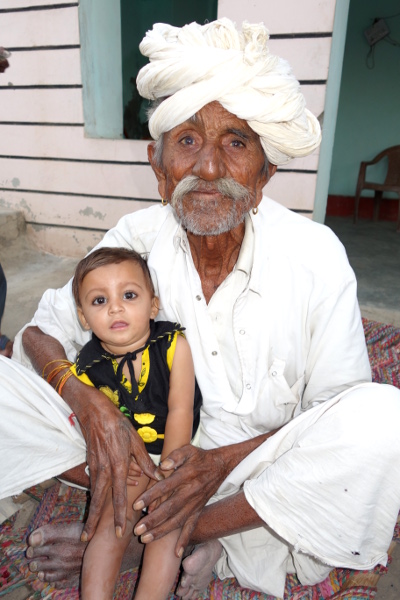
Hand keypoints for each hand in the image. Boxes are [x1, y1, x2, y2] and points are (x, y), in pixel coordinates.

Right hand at [75, 386, 157, 541]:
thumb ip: (144, 461)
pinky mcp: (90, 463)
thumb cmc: (117, 424)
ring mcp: (94, 467)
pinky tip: (94, 508)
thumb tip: (158, 476)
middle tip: (88, 540)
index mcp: (118, 464)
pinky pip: (93, 484)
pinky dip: (93, 498)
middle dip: (94, 521)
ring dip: (91, 513)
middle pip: (99, 501)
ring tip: (87, 530)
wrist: (94, 412)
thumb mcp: (135, 440)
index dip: (118, 514)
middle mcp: (104, 469)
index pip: (118, 495)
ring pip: (94, 495)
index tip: (117, 530)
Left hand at [133, 445, 228, 555]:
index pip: (165, 487)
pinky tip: (176, 553)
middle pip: (169, 509)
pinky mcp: (198, 510)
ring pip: (177, 521)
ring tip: (146, 539)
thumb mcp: (188, 450)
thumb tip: (163, 465)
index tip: (136, 505)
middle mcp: (190, 492)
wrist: (220, 466)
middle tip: (137, 530)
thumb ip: (175, 456)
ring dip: (161, 531)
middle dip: (153, 520)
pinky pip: (191, 527)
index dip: (150, 496)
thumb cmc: (199, 457)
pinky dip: (184, 540)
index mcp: (185, 476)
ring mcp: (195, 504)